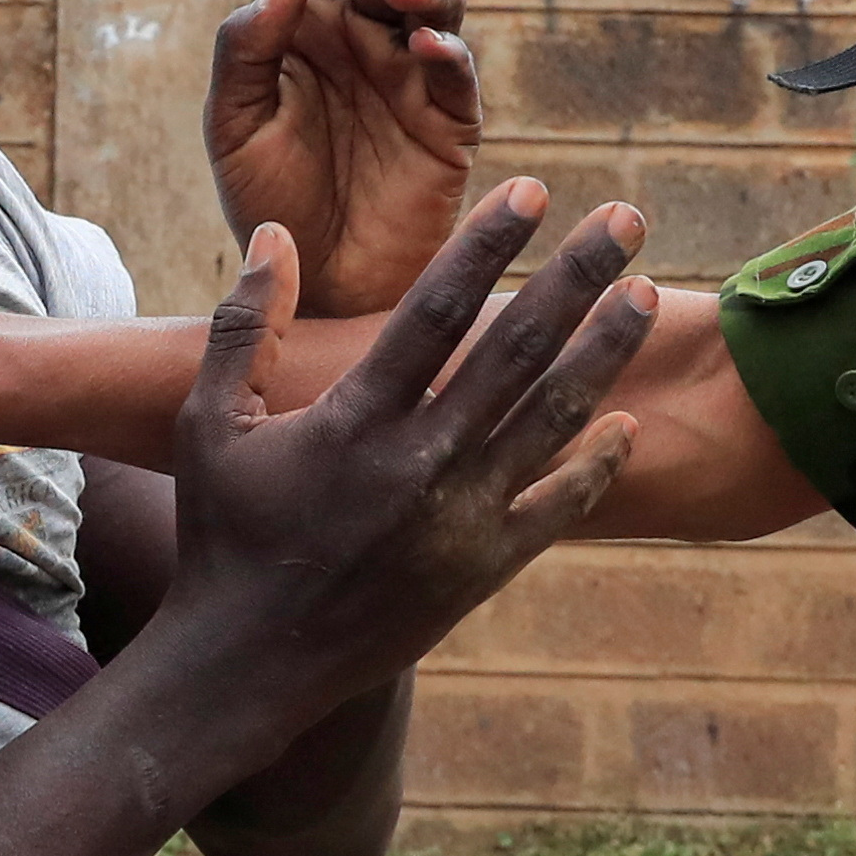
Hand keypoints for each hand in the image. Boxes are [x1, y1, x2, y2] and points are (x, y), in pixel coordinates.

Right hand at [153, 181, 650, 732]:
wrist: (246, 664)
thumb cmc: (223, 535)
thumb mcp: (209, 424)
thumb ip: (245, 327)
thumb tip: (273, 235)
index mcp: (353, 420)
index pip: (436, 310)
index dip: (488, 245)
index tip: (534, 191)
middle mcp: (417, 464)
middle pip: (516, 350)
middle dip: (577, 278)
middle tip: (627, 219)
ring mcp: (458, 520)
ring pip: (550, 419)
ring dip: (603, 353)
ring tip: (647, 297)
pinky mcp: (481, 571)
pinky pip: (555, 508)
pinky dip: (595, 466)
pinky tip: (626, 422)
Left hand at [207, 0, 482, 314]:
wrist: (309, 286)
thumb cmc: (267, 202)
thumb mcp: (232, 126)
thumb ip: (246, 49)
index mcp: (310, 26)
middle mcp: (366, 39)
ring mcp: (412, 77)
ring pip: (436, 4)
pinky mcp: (449, 123)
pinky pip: (458, 76)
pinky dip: (448, 52)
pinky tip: (426, 44)